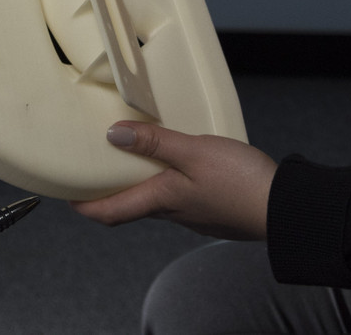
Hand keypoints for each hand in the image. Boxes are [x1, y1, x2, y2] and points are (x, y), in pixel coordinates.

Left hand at [69, 122, 276, 240]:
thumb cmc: (241, 183)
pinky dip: (166, 181)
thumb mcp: (194, 152)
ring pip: (155, 201)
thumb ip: (156, 143)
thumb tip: (114, 136)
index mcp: (162, 200)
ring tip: (133, 158)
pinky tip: (175, 163)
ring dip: (139, 184)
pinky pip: (178, 197)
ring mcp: (194, 214)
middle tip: (95, 170)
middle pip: (130, 207)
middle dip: (109, 192)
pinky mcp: (212, 209)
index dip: (85, 206)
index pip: (111, 212)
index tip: (67, 195)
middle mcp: (173, 212)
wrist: (283, 207)